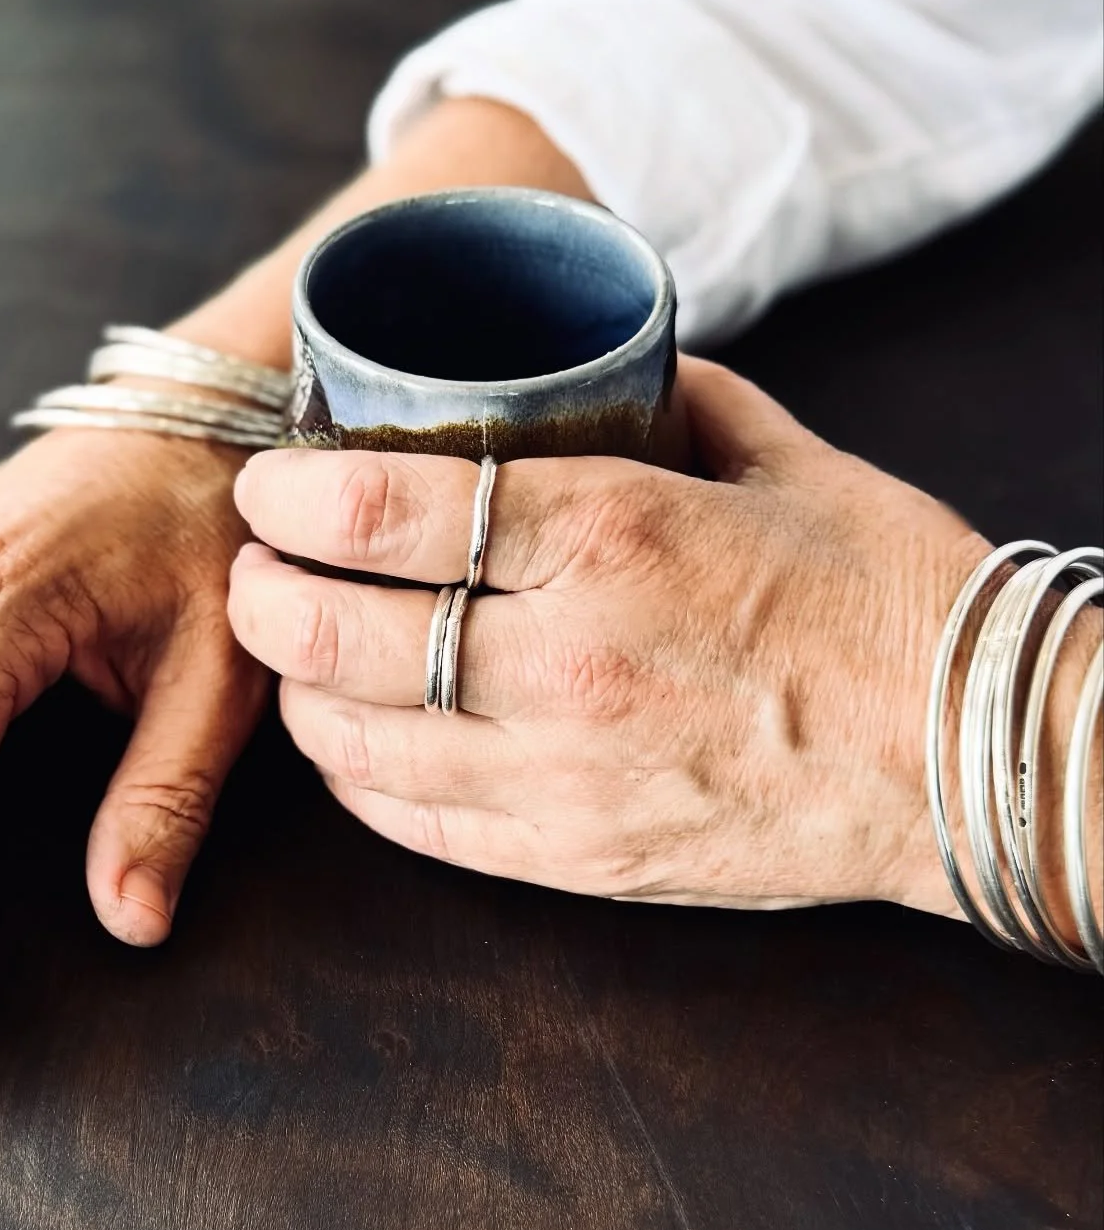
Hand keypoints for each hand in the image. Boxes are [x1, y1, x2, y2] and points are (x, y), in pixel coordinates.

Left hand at [229, 357, 985, 913]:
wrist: (970, 753)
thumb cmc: (885, 593)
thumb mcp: (779, 457)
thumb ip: (666, 399)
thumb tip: (590, 370)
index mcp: (615, 538)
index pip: (388, 510)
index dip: (293, 494)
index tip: (268, 484)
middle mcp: (569, 662)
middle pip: (335, 631)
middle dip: (265, 593)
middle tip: (259, 566)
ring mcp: (566, 776)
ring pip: (354, 740)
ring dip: (296, 688)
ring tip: (295, 647)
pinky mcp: (577, 859)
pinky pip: (413, 824)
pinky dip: (357, 778)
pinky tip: (351, 739)